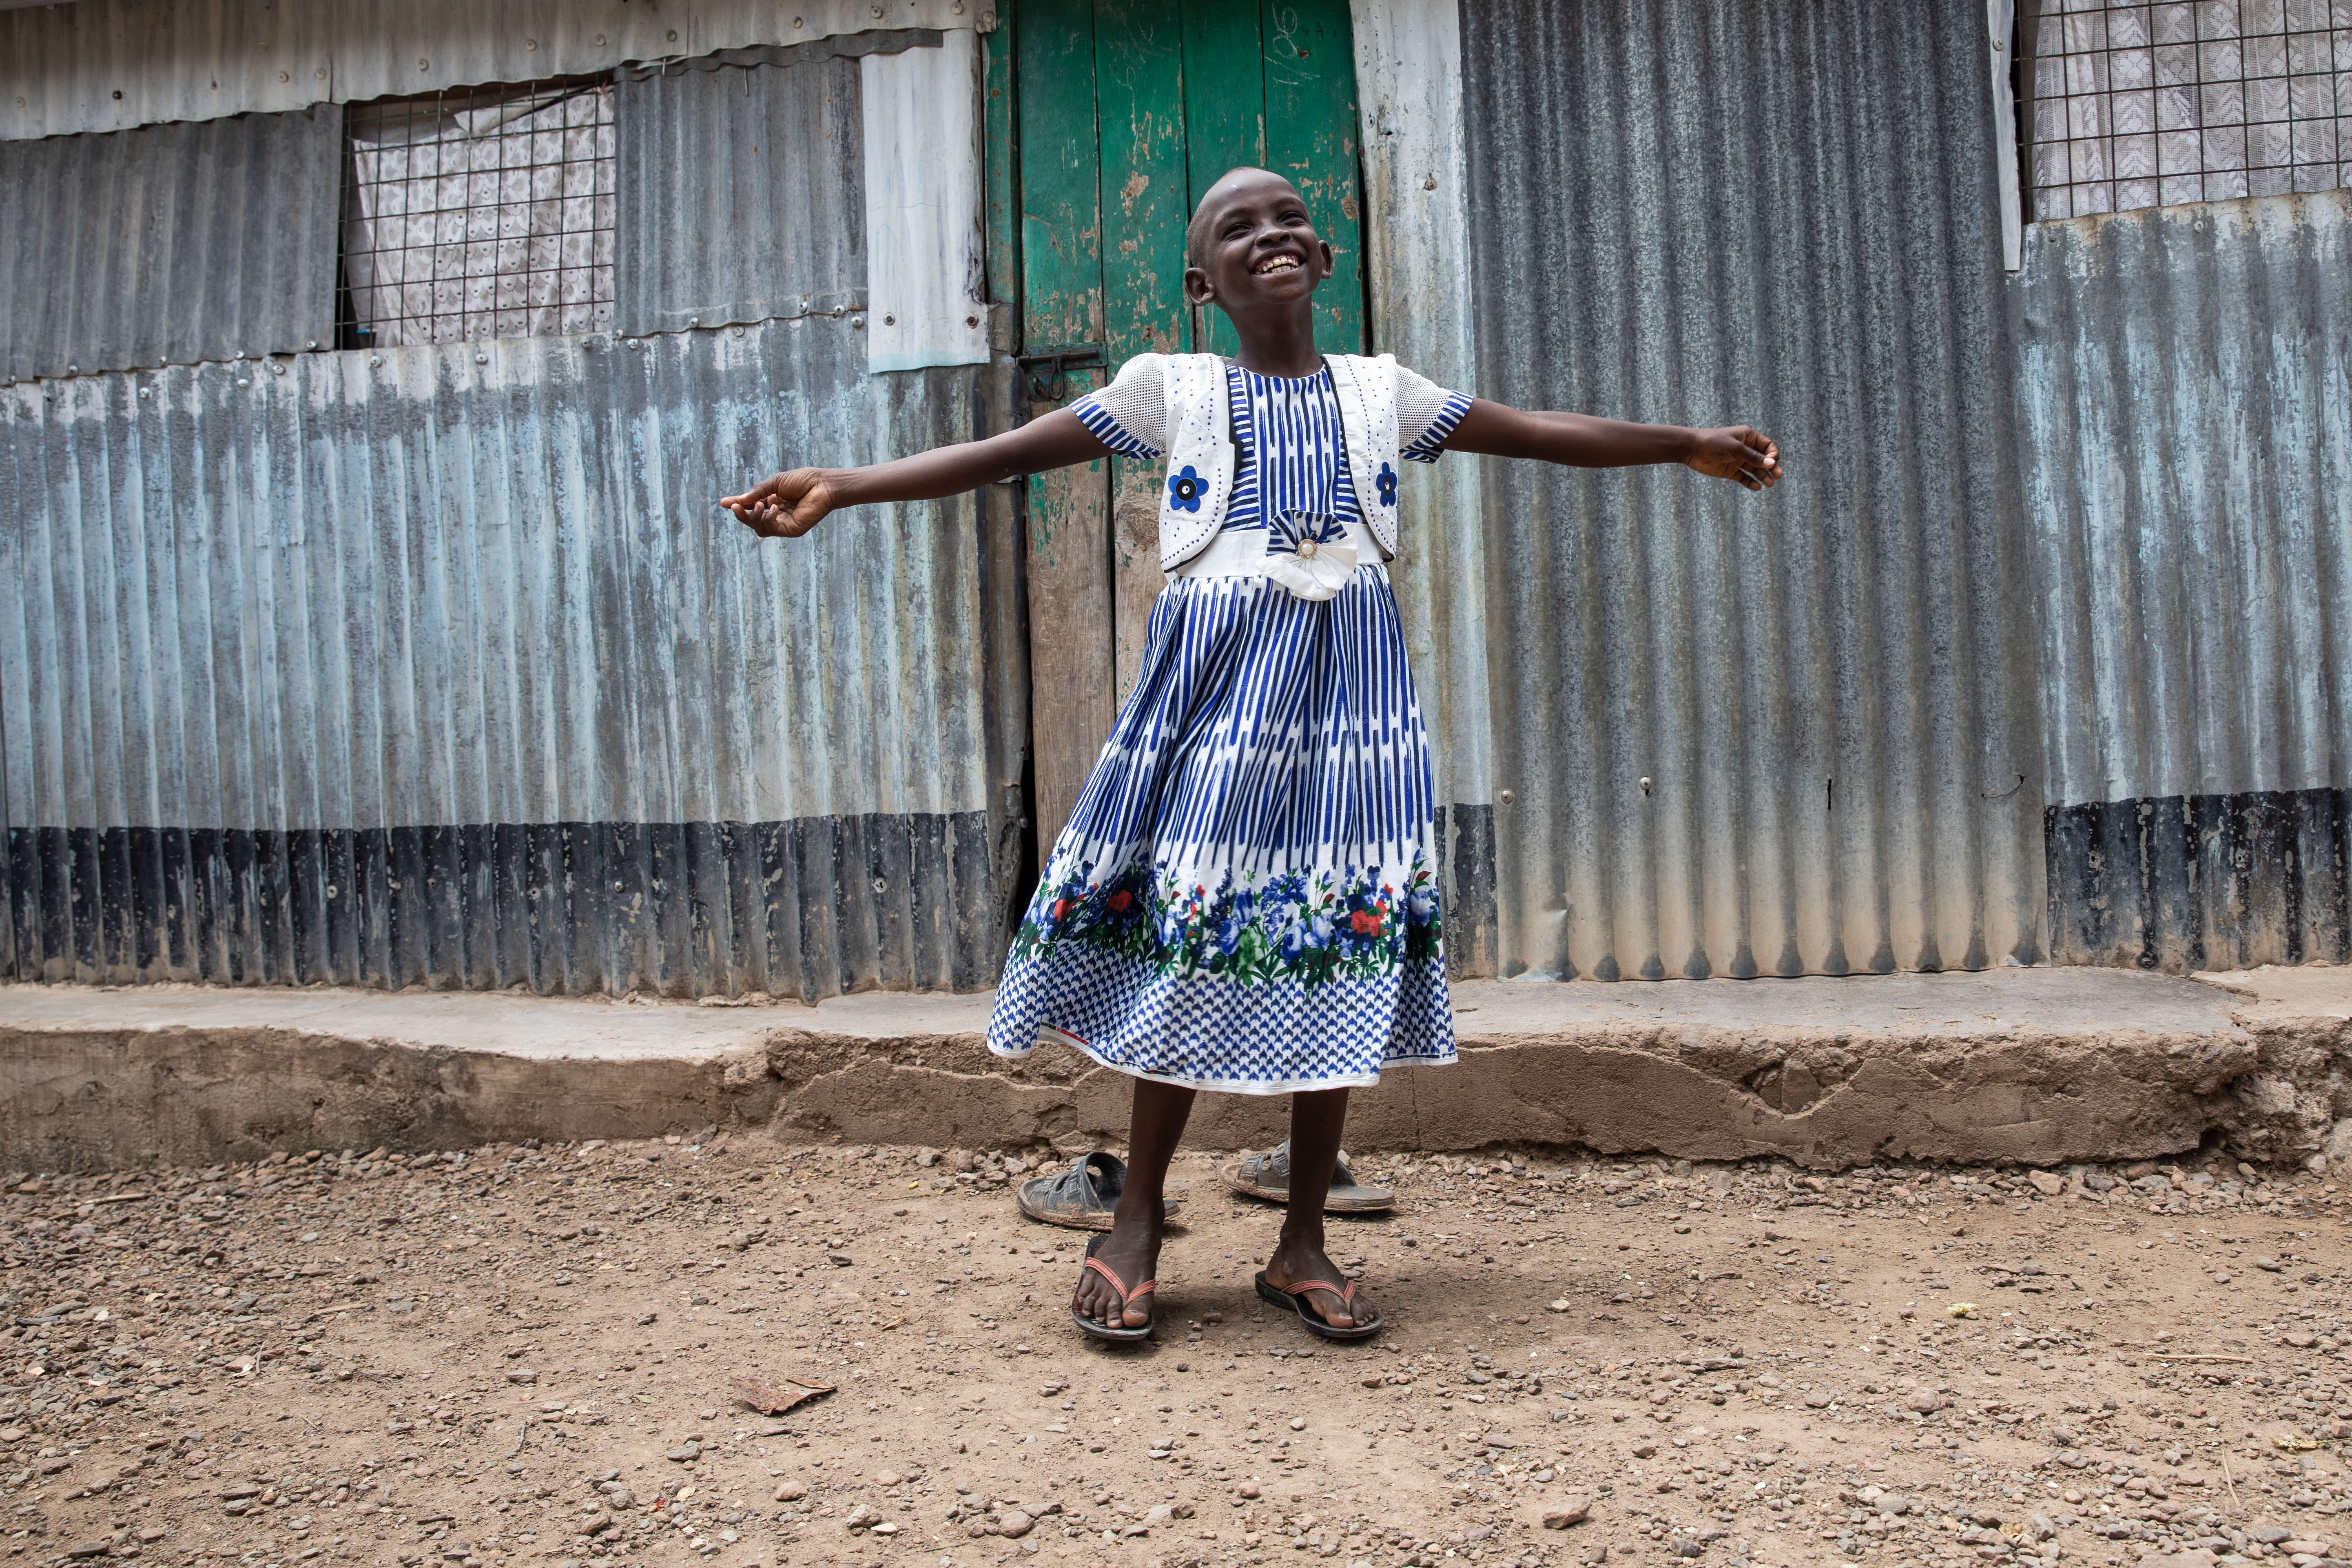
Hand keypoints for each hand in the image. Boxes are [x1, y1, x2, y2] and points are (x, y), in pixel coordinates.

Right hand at [720, 468, 835, 536]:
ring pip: (758, 527)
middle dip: (741, 513)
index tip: (723, 502)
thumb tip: (737, 500)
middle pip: (752, 519)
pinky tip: (773, 508)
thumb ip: (757, 492)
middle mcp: (776, 513)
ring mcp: (783, 523)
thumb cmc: (803, 480)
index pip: (750, 505)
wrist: (823, 485)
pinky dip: (768, 520)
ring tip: (758, 505)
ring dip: (753, 517)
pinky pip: (771, 530)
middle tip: (734, 506)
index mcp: (772, 500)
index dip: (737, 504)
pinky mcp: (791, 530)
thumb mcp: (775, 483)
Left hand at [1683, 426, 1782, 490]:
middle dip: (1772, 467)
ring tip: (1769, 484)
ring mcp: (1738, 460)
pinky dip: (1750, 482)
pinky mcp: (1730, 471)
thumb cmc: (1714, 442)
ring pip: (1755, 470)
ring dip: (1763, 476)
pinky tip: (1757, 487)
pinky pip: (1744, 477)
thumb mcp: (1735, 448)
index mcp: (1748, 437)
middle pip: (1764, 459)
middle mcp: (1745, 448)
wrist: (1692, 449)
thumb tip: (1771, 464)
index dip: (1773, 454)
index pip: (1768, 446)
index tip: (1773, 462)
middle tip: (1778, 477)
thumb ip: (1753, 457)